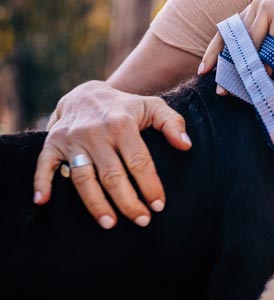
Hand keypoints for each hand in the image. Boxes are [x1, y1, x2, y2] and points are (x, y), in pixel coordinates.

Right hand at [34, 80, 191, 228]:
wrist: (87, 93)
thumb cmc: (125, 106)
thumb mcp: (152, 106)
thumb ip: (173, 122)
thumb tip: (186, 146)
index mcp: (123, 124)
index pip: (139, 161)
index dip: (150, 185)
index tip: (158, 205)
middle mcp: (97, 133)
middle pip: (113, 175)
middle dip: (128, 202)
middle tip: (141, 221)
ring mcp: (73, 139)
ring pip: (83, 178)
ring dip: (95, 204)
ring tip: (110, 224)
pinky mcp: (52, 144)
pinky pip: (44, 165)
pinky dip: (41, 183)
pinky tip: (43, 202)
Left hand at [199, 0, 273, 81]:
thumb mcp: (273, 49)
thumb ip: (255, 56)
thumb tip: (232, 79)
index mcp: (251, 12)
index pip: (226, 33)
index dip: (214, 52)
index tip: (204, 71)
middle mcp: (257, 6)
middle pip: (234, 38)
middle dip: (228, 65)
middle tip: (222, 89)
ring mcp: (269, 7)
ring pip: (250, 40)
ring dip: (247, 66)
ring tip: (243, 87)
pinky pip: (270, 40)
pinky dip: (267, 59)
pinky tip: (265, 75)